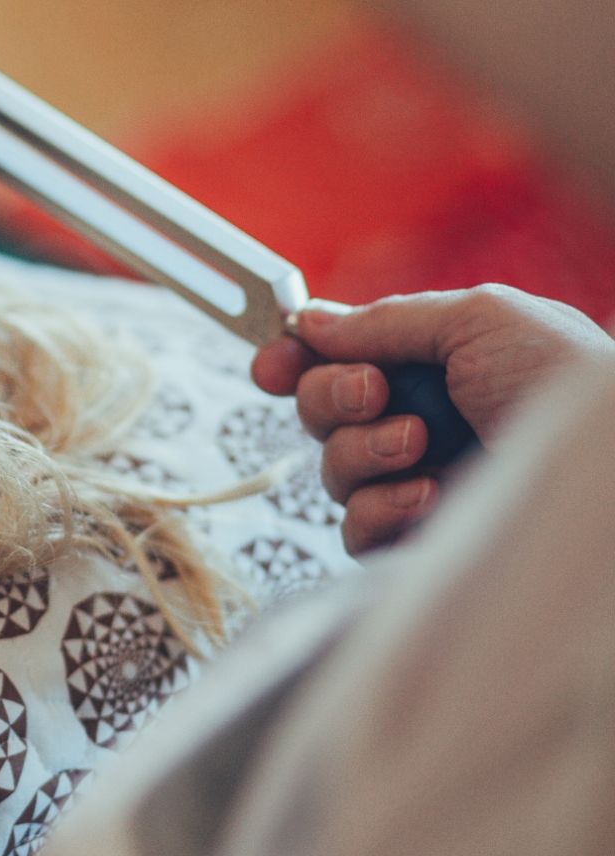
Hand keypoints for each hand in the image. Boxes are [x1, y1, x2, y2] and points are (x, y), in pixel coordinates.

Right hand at [252, 284, 611, 552]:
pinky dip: (380, 507)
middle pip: (315, 410)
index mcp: (427, 364)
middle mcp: (416, 420)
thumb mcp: (478, 318)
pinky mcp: (418, 537)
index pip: (334, 360)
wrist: (611, 465)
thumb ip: (386, 319)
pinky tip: (429, 493)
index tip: (273, 364)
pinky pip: (354, 527)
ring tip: (421, 444)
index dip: (293, 361)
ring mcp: (414, 480)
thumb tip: (309, 321)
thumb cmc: (564, 381)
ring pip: (331, 469)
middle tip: (374, 392)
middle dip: (330, 396)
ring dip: (365, 450)